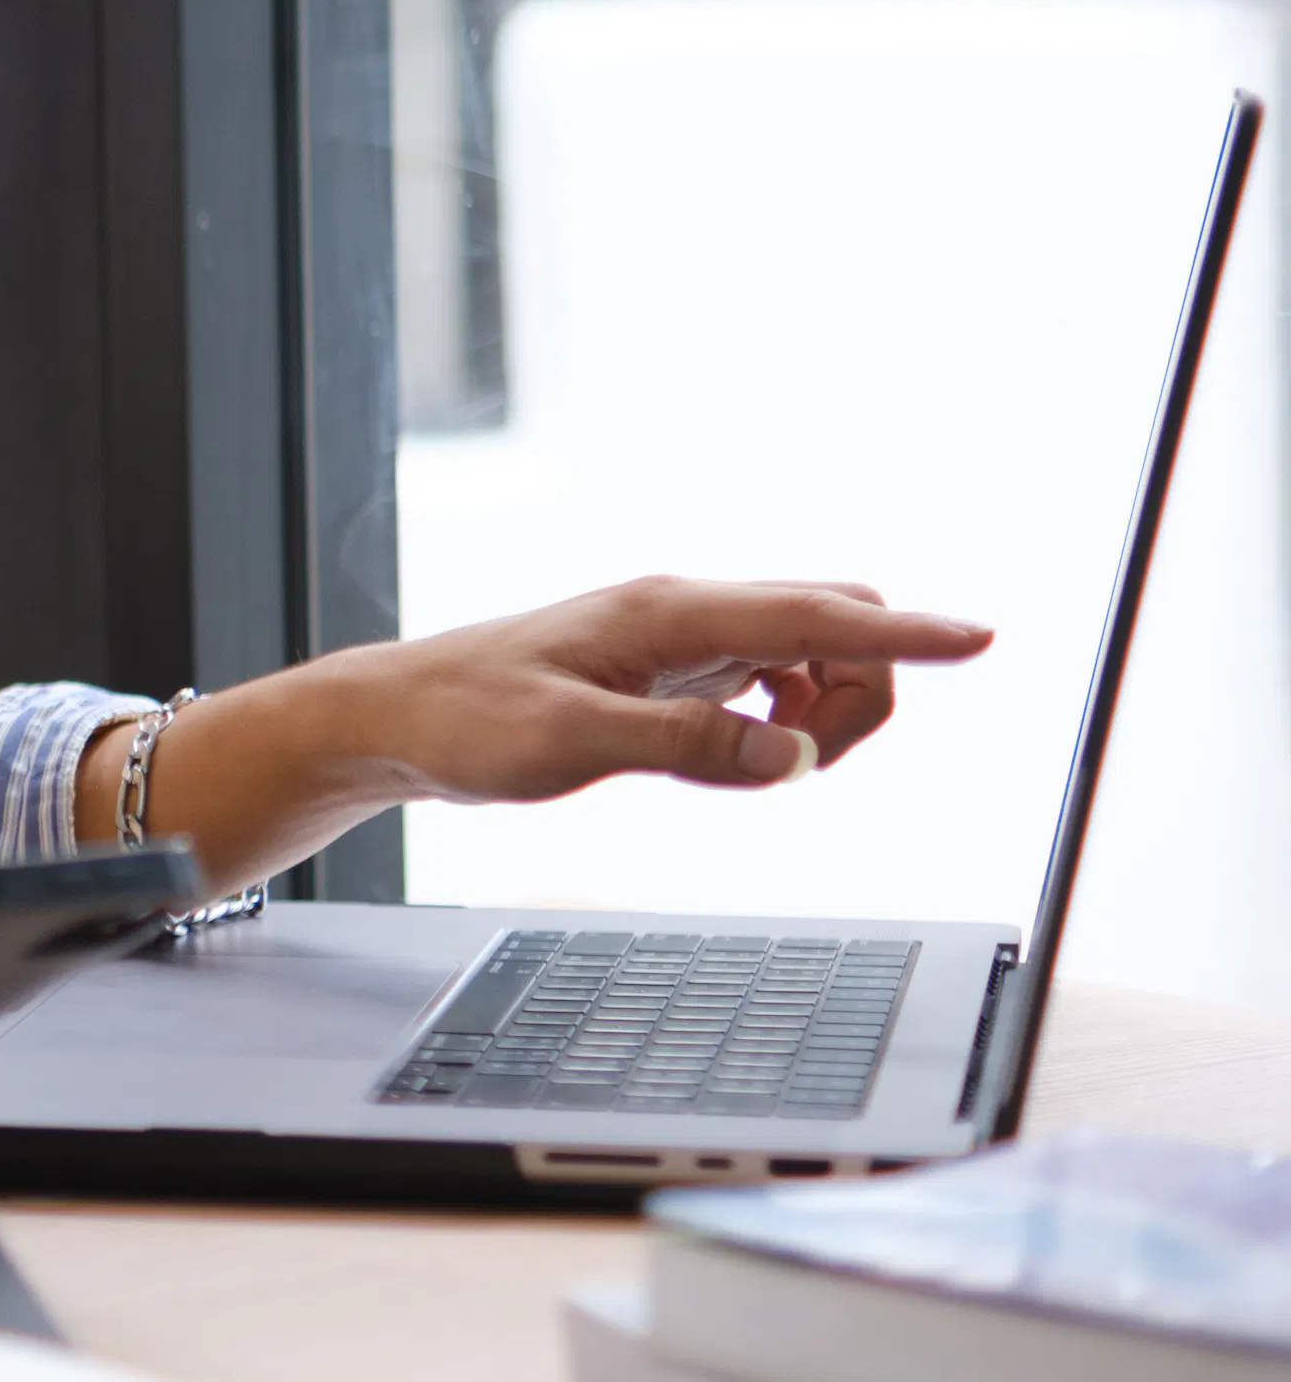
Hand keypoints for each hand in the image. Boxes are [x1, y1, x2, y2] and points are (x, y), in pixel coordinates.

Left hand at [333, 576, 996, 805]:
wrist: (400, 719)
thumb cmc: (469, 724)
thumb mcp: (570, 746)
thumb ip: (684, 749)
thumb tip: (790, 758)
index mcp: (668, 614)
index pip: (817, 615)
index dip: (907, 635)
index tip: (982, 640)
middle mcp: (684, 613)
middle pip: (834, 627)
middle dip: (860, 693)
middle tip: (796, 764)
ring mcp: (678, 641)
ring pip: (806, 659)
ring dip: (818, 716)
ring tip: (747, 768)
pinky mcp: (668, 673)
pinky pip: (766, 687)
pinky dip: (779, 725)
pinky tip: (732, 759)